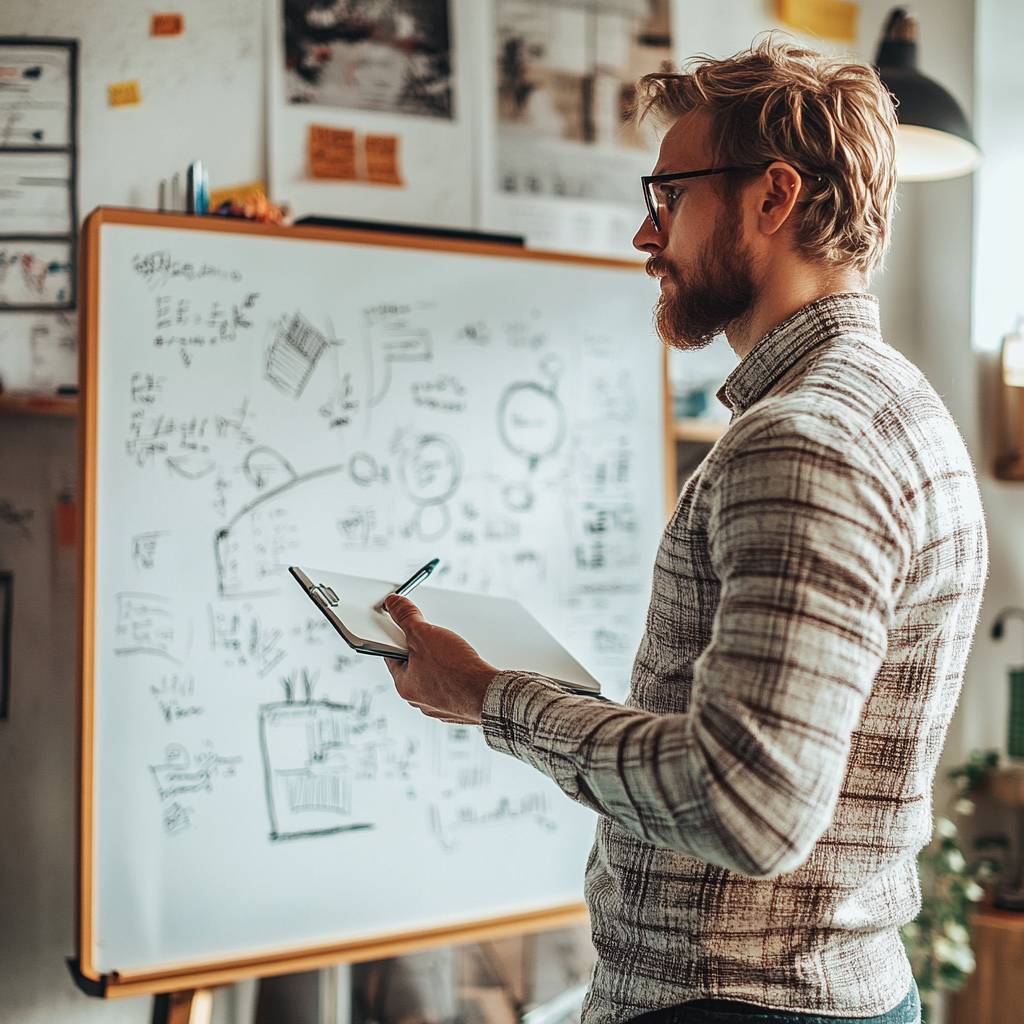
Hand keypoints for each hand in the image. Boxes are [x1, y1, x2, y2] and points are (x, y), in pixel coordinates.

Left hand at [381, 594, 498, 724]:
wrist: (489, 694)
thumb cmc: (456, 671)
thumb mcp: (424, 634)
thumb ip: (406, 618)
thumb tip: (394, 604)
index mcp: (404, 686)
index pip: (392, 655)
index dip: (398, 636)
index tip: (405, 624)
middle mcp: (418, 700)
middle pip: (413, 665)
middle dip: (423, 648)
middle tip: (434, 637)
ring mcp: (439, 705)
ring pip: (434, 675)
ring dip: (441, 662)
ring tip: (453, 651)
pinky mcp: (458, 707)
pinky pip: (452, 686)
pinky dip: (456, 675)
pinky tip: (465, 666)